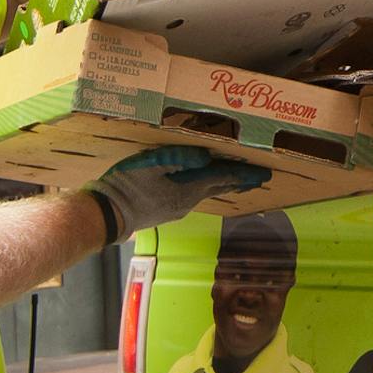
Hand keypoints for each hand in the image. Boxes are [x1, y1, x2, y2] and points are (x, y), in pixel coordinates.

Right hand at [84, 146, 271, 244]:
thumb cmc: (125, 186)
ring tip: (240, 182)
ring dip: (225, 185)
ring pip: (209, 193)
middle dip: (240, 181)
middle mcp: (188, 201)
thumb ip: (178, 158)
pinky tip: (205, 186)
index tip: (265, 174)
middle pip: (220, 188)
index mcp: (187, 189)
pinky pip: (196, 196)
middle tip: (261, 178)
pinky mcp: (168, 210)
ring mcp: (178, 208)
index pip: (223, 178)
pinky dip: (209, 188)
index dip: (244, 174)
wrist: (106, 215)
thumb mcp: (149, 165)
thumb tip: (205, 157)